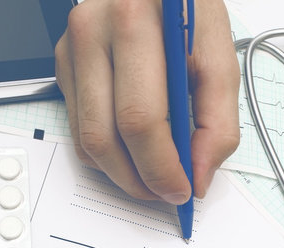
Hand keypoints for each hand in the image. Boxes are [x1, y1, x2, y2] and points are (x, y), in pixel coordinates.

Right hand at [55, 0, 239, 203]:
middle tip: (165, 192)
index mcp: (135, 23)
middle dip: (139, 180)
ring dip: (122, 173)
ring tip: (152, 176)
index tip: (182, 189)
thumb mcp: (219, 54)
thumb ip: (218, 121)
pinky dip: (108, 151)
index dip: (161, 167)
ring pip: (87, 140)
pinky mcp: (64, 63)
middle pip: (105, 137)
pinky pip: (79, 128)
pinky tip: (133, 148)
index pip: (140, 119)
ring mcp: (72, 49)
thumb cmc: (188, 11)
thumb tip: (199, 175)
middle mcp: (93, 33)